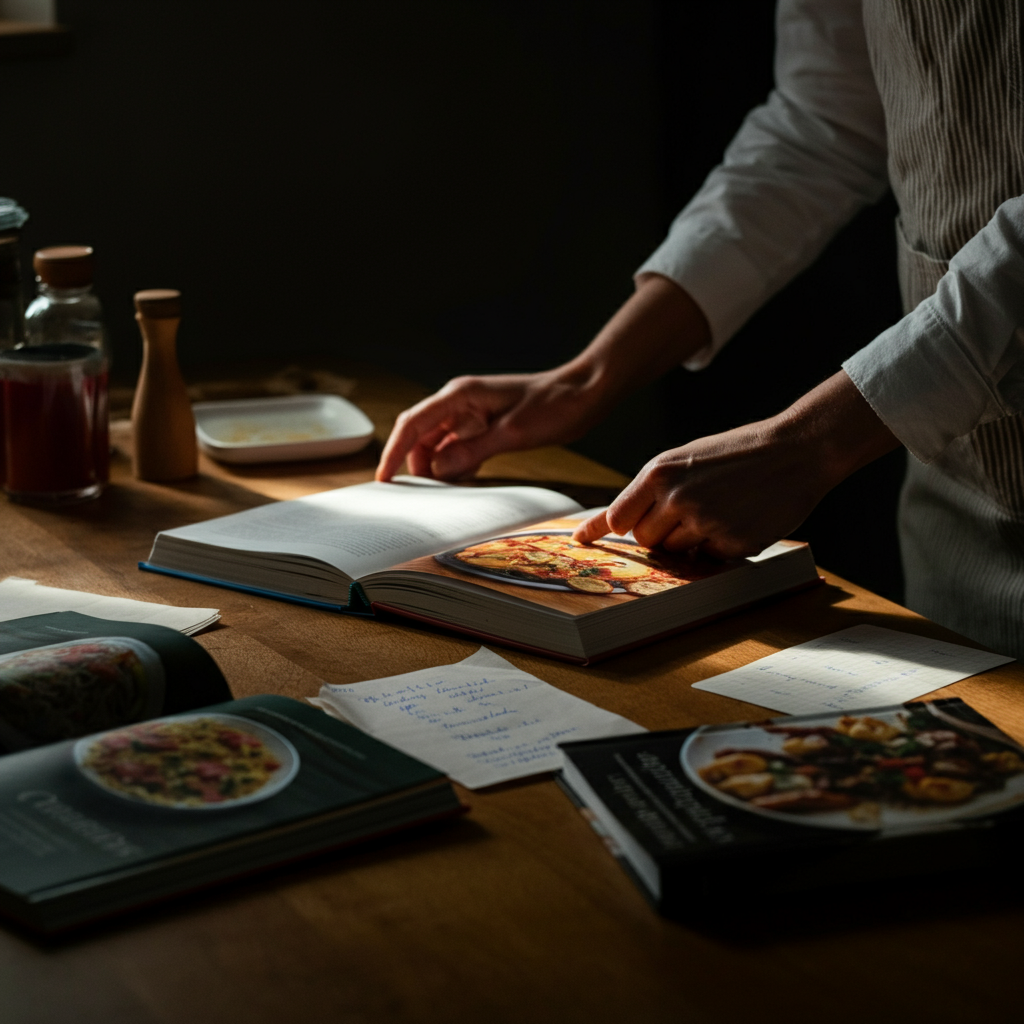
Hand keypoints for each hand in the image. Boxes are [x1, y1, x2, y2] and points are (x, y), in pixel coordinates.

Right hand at [376, 368, 606, 480]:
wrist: (585, 394)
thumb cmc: (554, 405)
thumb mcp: (512, 433)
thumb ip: (471, 451)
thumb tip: (436, 471)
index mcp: (461, 395)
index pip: (413, 423)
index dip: (394, 451)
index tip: (383, 478)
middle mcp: (461, 402)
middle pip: (421, 435)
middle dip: (415, 464)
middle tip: (415, 496)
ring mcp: (472, 414)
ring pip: (438, 444)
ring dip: (436, 467)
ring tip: (440, 493)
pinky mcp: (484, 427)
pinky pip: (459, 449)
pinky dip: (456, 466)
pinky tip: (462, 483)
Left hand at [573, 371, 899, 558]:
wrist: (795, 450)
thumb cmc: (735, 454)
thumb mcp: (683, 459)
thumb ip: (646, 490)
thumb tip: (604, 525)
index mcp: (659, 471)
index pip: (617, 518)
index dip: (619, 527)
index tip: (595, 540)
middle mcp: (677, 497)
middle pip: (644, 540)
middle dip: (660, 532)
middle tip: (689, 509)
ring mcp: (704, 522)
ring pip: (674, 552)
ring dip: (689, 542)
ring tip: (718, 510)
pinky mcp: (731, 542)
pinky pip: (708, 559)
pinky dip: (718, 548)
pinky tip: (738, 520)